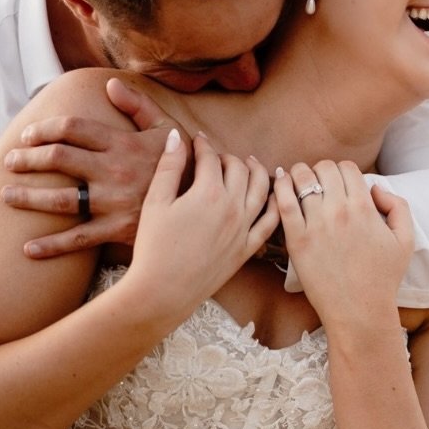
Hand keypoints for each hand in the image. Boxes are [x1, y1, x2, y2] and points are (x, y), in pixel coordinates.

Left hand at [2, 78, 172, 257]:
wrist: (209, 207)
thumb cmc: (188, 166)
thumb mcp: (169, 130)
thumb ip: (139, 106)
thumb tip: (109, 84)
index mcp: (123, 144)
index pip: (73, 128)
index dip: (45, 129)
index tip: (29, 135)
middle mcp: (113, 171)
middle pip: (58, 158)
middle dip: (27, 158)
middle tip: (9, 161)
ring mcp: (113, 202)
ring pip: (60, 198)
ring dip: (28, 196)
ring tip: (6, 194)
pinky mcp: (116, 230)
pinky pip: (77, 239)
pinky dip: (50, 246)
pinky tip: (27, 249)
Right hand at [125, 129, 278, 323]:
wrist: (163, 291)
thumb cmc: (154, 247)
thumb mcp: (156, 203)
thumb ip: (169, 167)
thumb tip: (177, 136)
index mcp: (208, 193)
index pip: (212, 158)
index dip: (203, 145)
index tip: (198, 141)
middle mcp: (233, 208)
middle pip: (239, 169)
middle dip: (228, 157)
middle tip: (217, 157)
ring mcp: (244, 229)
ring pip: (262, 188)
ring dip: (257, 171)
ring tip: (248, 164)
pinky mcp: (248, 248)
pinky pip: (270, 221)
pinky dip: (274, 203)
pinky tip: (271, 195)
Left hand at [272, 160, 413, 329]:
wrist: (360, 311)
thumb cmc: (382, 279)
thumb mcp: (405, 240)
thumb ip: (398, 206)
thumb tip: (375, 188)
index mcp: (365, 208)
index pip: (347, 168)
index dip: (343, 171)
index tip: (339, 183)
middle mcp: (339, 211)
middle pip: (324, 168)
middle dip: (321, 170)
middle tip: (319, 183)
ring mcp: (316, 225)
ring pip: (301, 178)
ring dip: (299, 174)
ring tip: (298, 182)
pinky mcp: (297, 240)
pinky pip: (283, 202)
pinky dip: (280, 187)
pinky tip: (281, 184)